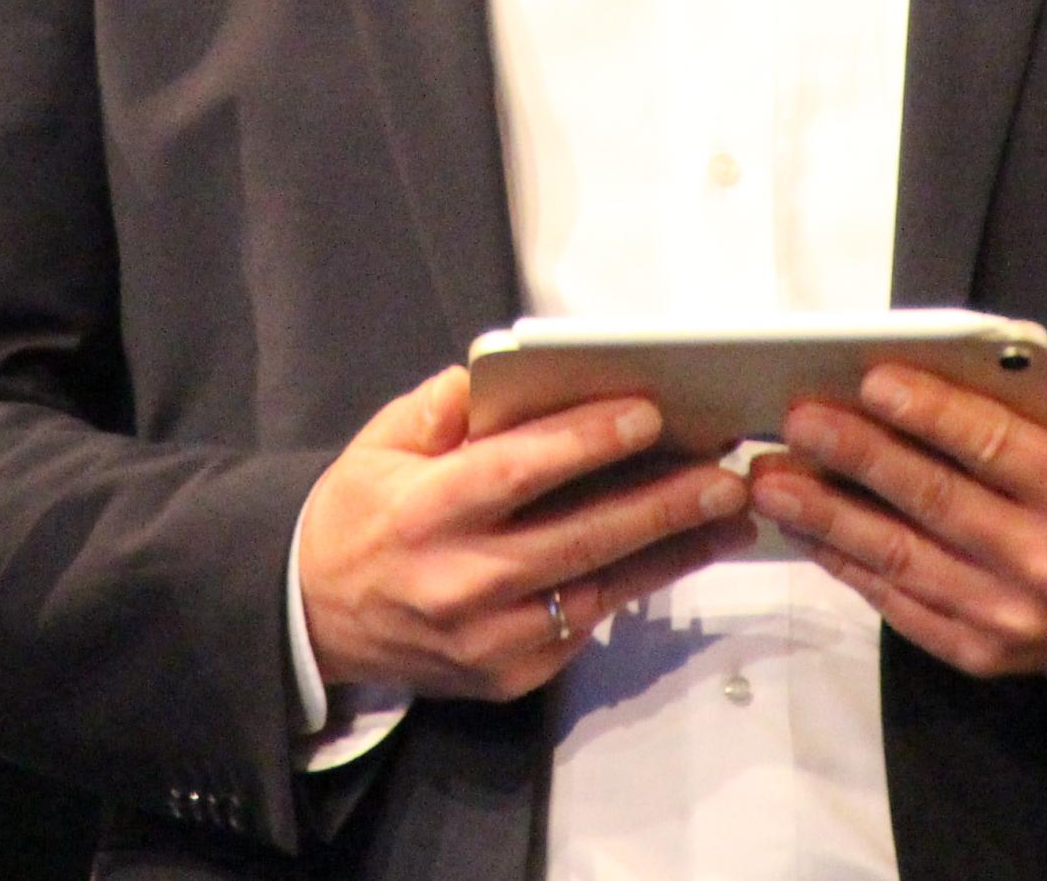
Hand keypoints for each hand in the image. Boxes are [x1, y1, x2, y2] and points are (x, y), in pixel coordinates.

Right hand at [297, 366, 754, 701]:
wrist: (317, 617)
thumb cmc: (361, 514)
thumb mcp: (382, 442)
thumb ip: (446, 405)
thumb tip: (513, 370)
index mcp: (424, 512)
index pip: (515, 472)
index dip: (583, 442)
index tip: (646, 413)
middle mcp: (457, 582)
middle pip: (575, 539)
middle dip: (659, 505)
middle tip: (723, 475)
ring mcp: (486, 640)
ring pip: (596, 592)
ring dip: (670, 553)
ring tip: (729, 517)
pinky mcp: (508, 676)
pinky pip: (583, 627)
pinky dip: (633, 587)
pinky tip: (677, 553)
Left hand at [747, 346, 1046, 676]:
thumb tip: (1001, 346)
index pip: (996, 448)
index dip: (931, 414)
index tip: (872, 380)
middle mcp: (1045, 564)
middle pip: (935, 501)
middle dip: (858, 455)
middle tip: (798, 419)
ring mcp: (1007, 618)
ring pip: (902, 559)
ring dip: (827, 516)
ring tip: (772, 479)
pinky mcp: (976, 654)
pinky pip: (897, 604)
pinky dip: (844, 565)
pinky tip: (804, 528)